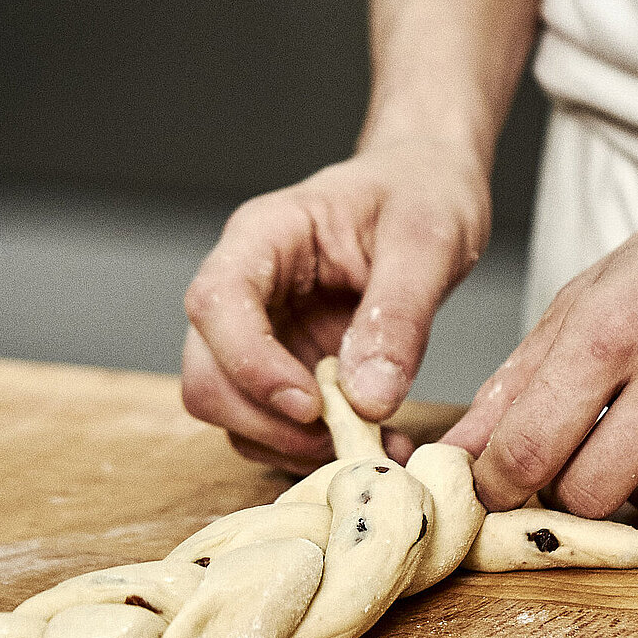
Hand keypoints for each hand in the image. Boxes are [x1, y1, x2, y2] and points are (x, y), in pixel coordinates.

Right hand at [182, 140, 489, 473]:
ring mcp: (263, 334)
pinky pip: (276, 425)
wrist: (430, 189)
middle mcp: (249, 290)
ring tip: (376, 448)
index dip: (250, 364)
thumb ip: (398, 315)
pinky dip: (317, 449)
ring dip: (293, 446)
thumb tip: (367, 400)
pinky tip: (378, 442)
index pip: (216, 304)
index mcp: (264, 238)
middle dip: (267, 422)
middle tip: (348, 441)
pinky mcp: (290, 368)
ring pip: (233, 411)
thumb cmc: (423, 192)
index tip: (311, 405)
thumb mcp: (428, 242)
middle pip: (207, 374)